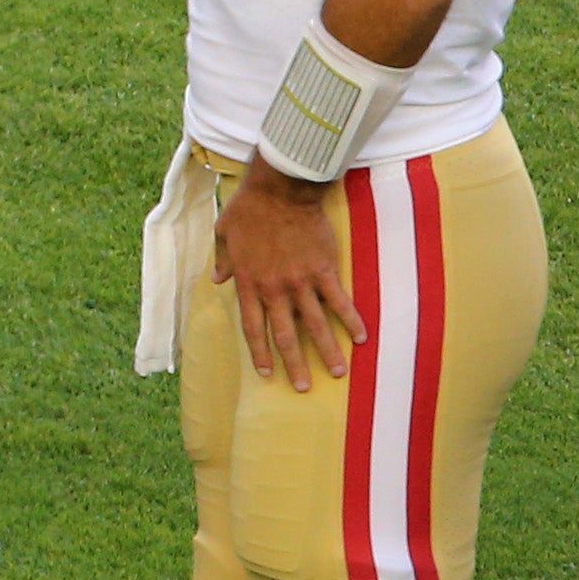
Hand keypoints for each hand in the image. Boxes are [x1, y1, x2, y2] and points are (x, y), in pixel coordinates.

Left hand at [212, 161, 363, 390]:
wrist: (280, 191)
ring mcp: (300, 282)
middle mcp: (274, 289)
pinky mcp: (323, 270)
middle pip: (284, 335)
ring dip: (327, 351)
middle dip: (293, 364)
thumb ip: (223, 260)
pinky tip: (361, 338)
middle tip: (302, 387)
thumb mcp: (224, 234)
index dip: (259, 352)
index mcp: (248, 283)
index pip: (253, 327)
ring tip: (338, 372)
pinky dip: (350, 320)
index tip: (266, 373)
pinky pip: (339, 302)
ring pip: (314, 325)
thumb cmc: (249, 209)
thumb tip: (217, 279)